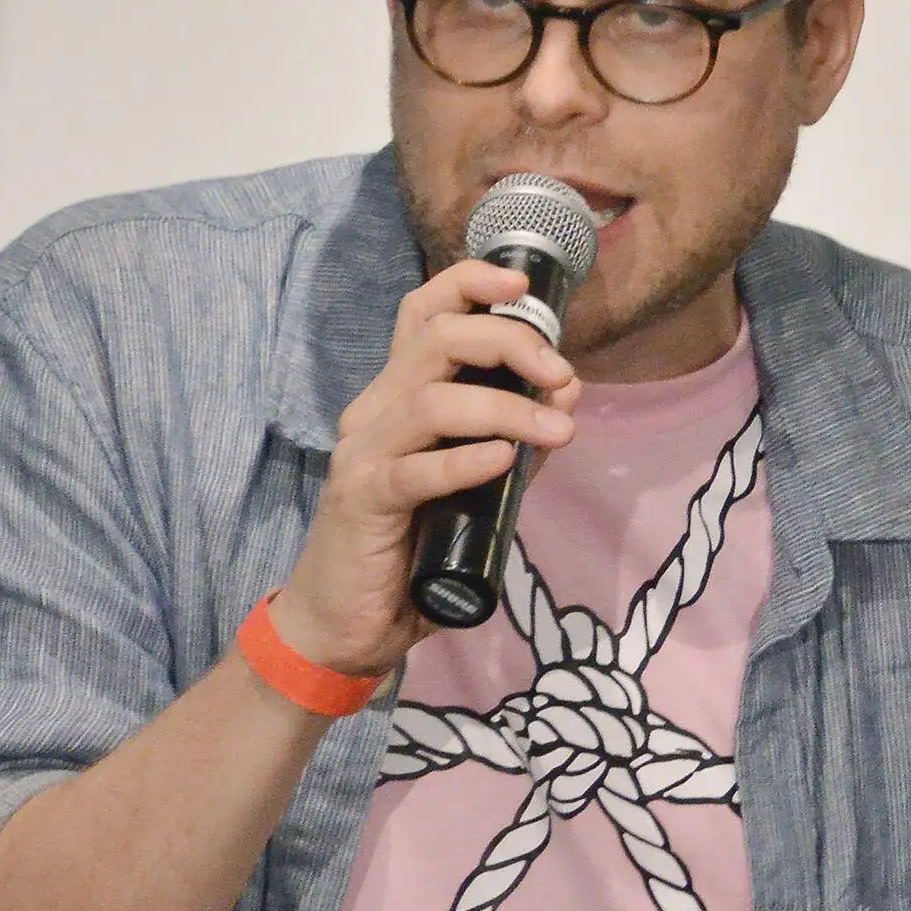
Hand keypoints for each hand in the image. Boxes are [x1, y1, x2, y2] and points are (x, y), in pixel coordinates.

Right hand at [269, 259, 582, 677]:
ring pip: (432, 400)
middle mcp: (375, 412)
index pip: (425, 315)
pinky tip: (504, 461)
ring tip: (557, 433)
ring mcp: (363, 454)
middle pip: (436, 339)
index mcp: (397, 398)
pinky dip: (466, 461)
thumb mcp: (476, 493)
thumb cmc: (409, 555)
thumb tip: (566, 395)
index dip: (470, 286)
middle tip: (560, 375)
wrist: (344, 625)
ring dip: (505, 409)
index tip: (524, 287)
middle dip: (508, 343)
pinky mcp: (362, 501)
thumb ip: (514, 443)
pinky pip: (417, 470)